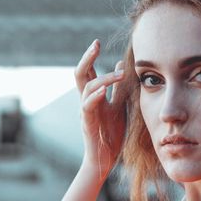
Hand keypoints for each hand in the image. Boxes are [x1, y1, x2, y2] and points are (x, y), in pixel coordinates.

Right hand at [75, 40, 125, 180]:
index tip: (98, 42)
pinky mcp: (87, 123)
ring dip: (104, 78)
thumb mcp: (119, 106)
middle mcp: (86, 100)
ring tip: (120, 74)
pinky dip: (95, 96)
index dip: (91, 56)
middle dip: (87, 58)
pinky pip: (87, 106)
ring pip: (86, 87)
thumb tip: (120, 65)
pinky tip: (104, 90)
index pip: (89, 71)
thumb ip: (119, 88)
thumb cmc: (111, 133)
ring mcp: (85, 111)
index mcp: (94, 95)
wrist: (105, 158)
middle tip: (96, 44)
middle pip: (80, 73)